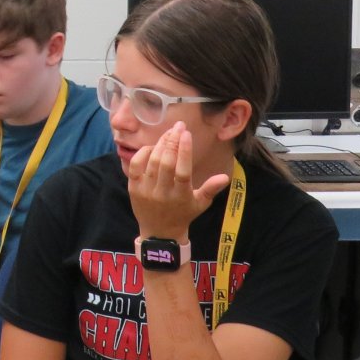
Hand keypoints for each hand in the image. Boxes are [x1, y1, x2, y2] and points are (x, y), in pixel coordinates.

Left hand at [127, 122, 228, 240]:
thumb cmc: (184, 214)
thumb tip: (226, 177)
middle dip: (173, 141)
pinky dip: (143, 153)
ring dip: (161, 144)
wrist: (159, 232)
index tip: (187, 134)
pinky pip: (135, 166)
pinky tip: (152, 146)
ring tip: (170, 133)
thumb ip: (211, 189)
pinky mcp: (133, 188)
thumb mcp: (201, 203)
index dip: (184, 151)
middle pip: (166, 163)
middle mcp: (162, 193)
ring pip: (152, 162)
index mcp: (181, 196)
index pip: (183, 171)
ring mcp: (146, 190)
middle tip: (179, 126)